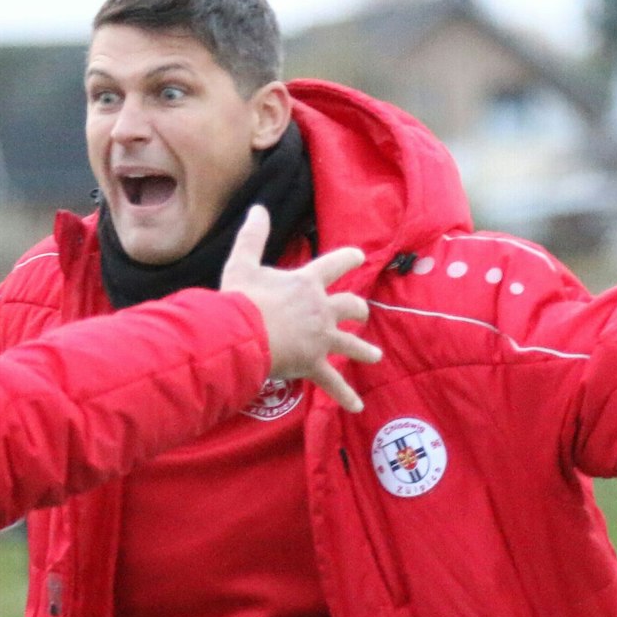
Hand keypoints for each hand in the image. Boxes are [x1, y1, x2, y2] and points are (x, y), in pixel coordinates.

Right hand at [219, 205, 381, 411]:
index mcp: (307, 283)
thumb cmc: (241, 299)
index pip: (336, 264)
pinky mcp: (314, 363)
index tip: (360, 257)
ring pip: (351, 343)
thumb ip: (253, 236)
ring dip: (363, 350)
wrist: (242, 334)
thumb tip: (259, 209)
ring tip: (374, 356)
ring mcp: (321, 337)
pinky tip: (357, 406)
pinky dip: (345, 396)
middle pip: (351, 305)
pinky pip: (333, 382)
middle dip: (358, 310)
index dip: (349, 259)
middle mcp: (321, 308)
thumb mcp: (242, 262)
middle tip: (362, 314)